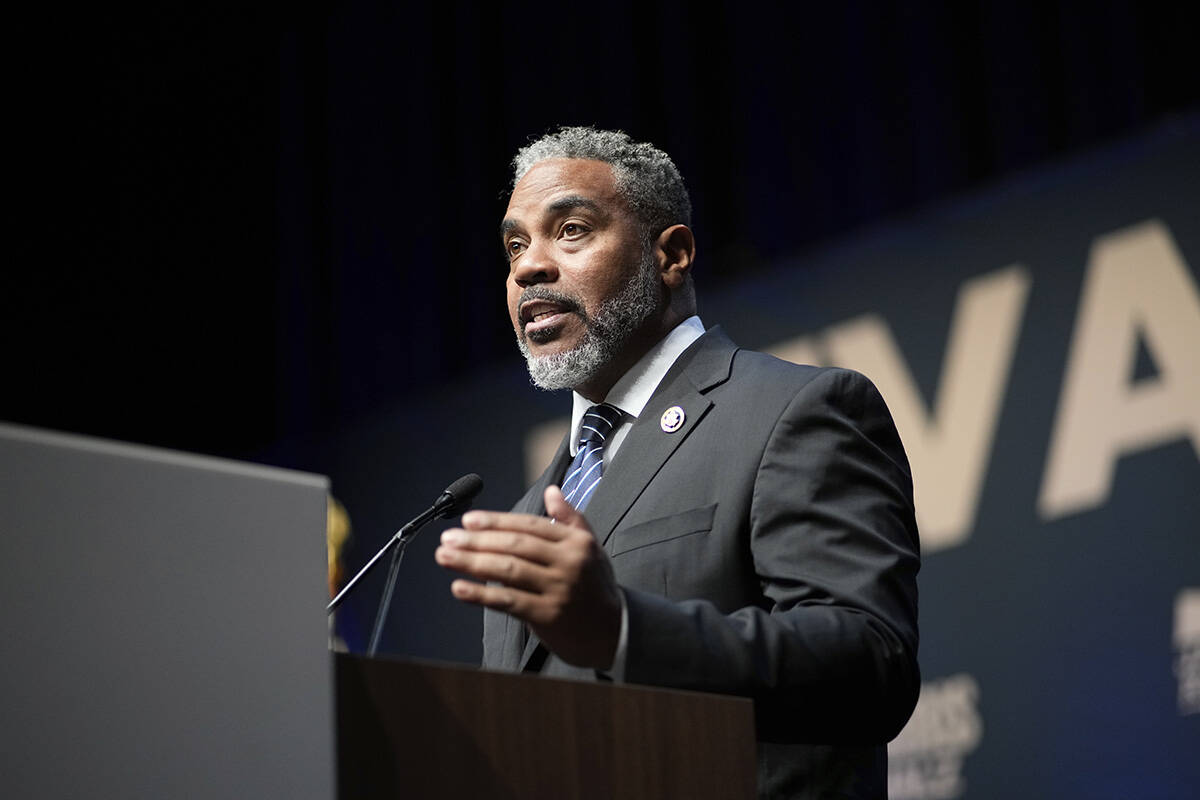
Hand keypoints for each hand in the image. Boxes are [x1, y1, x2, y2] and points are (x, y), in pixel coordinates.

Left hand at [435, 485, 621, 668]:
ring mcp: (558, 589)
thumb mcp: (591, 548)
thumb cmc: (596, 588)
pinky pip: (508, 602)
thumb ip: (570, 518)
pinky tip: (460, 588)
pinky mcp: (548, 616)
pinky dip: (481, 594)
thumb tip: (551, 492)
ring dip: (471, 562)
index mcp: (576, 542)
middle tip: (448, 539)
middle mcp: (568, 562)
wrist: (616, 632)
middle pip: (515, 545)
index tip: (468, 520)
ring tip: (445, 557)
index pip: (529, 525)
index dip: (496, 521)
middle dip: (477, 540)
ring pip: (508, 570)